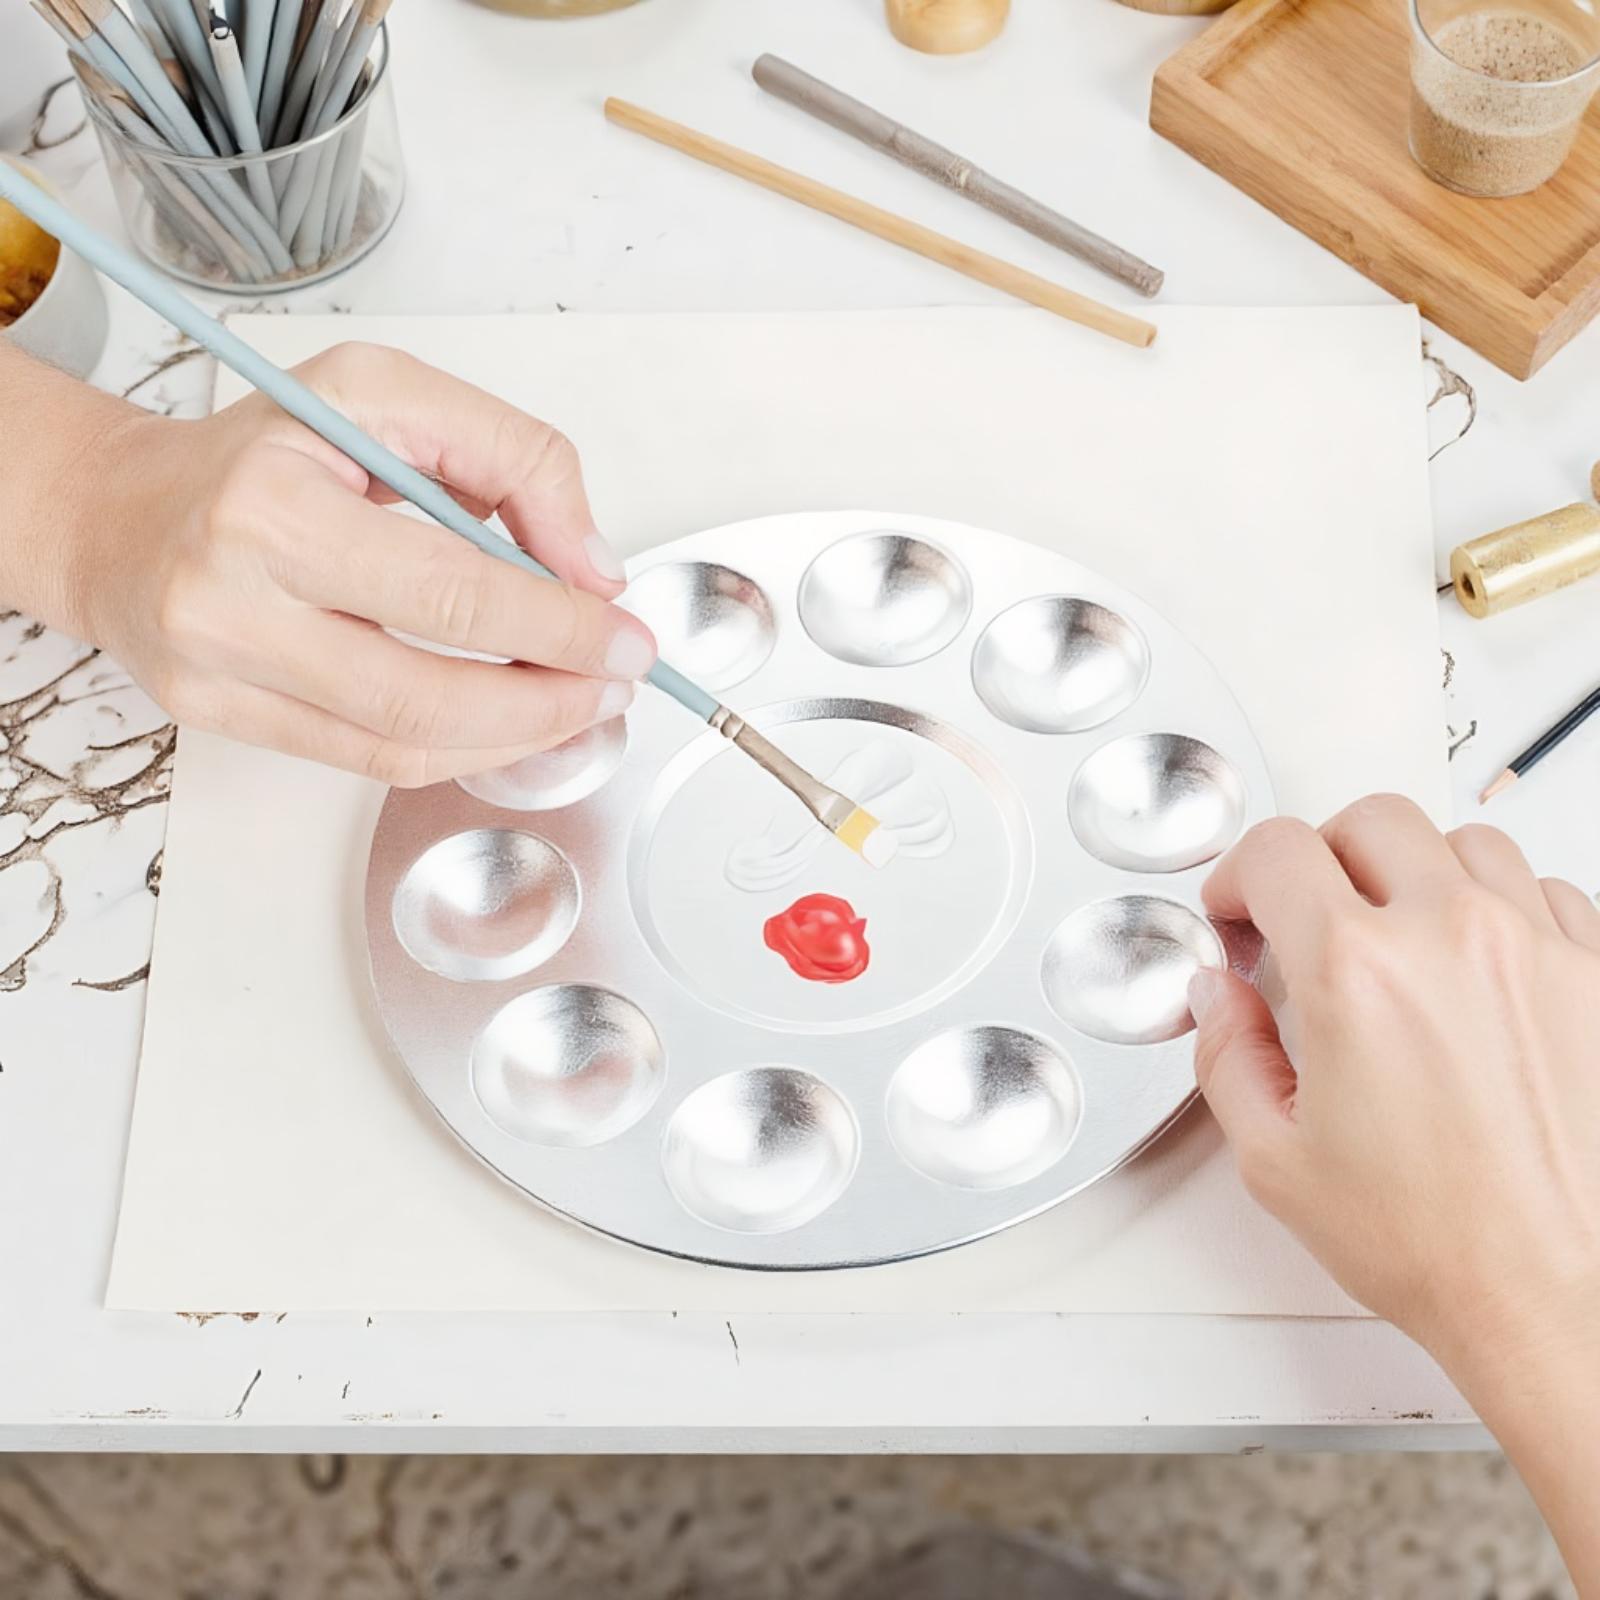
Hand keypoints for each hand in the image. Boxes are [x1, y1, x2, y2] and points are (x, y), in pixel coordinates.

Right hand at [17, 341, 656, 784]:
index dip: (559, 628)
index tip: (626, 638)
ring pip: (401, 745)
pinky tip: (511, 723)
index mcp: (272, 502)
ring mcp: (218, 674)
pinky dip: (460, 749)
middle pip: (425, 690)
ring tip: (579, 706)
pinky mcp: (221, 720)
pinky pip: (368, 760)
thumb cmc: (266, 449)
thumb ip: (513, 458)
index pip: (452, 592)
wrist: (124, 514)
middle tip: (617, 684)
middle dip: (549, 699)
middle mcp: (230, 598)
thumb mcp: (389, 397)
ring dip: (515, 738)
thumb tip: (593, 570)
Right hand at [1190, 796, 1599, 1578]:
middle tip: (1305, 913)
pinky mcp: (1595, 974)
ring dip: (1412, 873)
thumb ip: (1226, 1055)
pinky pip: (1543, 889)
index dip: (1238, 875)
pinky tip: (1472, 960)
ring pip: (1462, 841)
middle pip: (1369, 820)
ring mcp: (1535, 948)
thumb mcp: (1274, 1159)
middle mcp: (1450, 938)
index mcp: (1355, 971)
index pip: (1276, 849)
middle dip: (1319, 858)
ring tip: (1394, 934)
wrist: (1557, 1298)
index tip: (1240, 911)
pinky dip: (1497, 905)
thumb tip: (1221, 998)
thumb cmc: (1436, 1242)